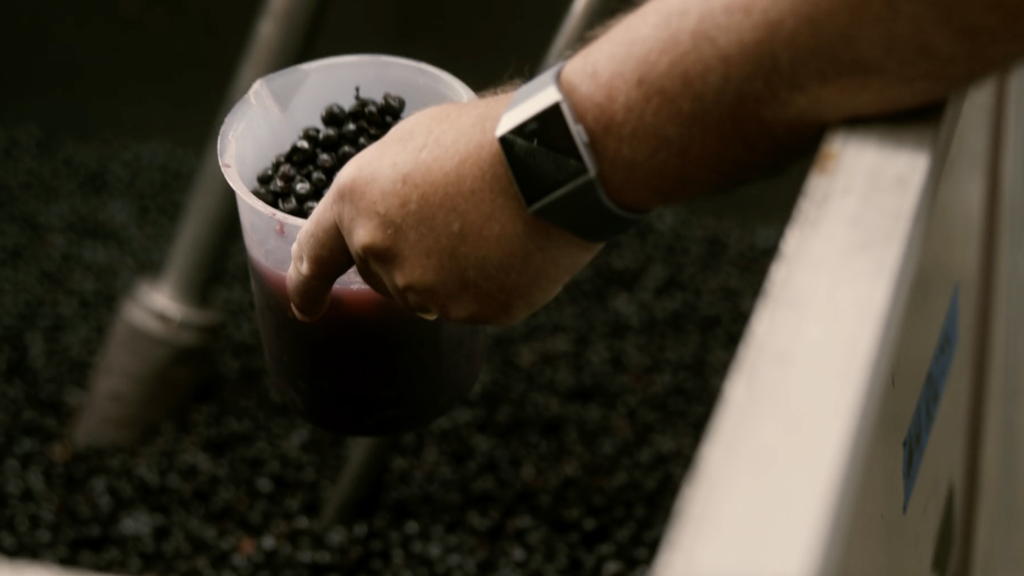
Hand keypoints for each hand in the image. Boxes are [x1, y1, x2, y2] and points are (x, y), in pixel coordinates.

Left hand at [286, 94, 602, 324]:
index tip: (306, 307)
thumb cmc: (486, 138)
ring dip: (451, 271)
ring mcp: (428, 289)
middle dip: (408, 256)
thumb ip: (383, 191)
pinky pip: (474, 305)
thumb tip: (390, 216)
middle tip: (454, 217)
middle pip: (383, 277)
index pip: (315, 256)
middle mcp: (381, 253)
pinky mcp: (474, 311)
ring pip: (429, 295)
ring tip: (490, 225)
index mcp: (357, 203)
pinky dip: (490, 283)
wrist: (553, 160)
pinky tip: (511, 247)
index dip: (306, 285)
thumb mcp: (414, 143)